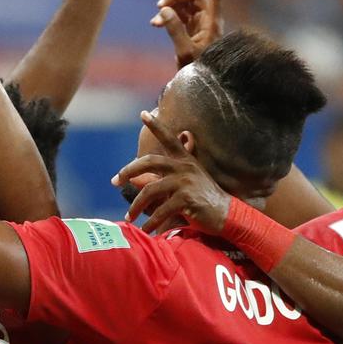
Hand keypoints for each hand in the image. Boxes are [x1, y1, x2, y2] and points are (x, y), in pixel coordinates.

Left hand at [111, 111, 230, 233]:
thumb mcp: (182, 184)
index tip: (142, 113)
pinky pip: (161, 210)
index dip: (156, 125)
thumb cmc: (202, 199)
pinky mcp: (187, 199)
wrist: (227, 215)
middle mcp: (184, 166)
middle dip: (128, 170)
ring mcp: (185, 181)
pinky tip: (147, 230)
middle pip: (149, 161)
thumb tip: (134, 180)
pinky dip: (151, 222)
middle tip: (115, 181)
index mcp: (184, 159)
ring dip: (136, 206)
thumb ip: (160, 179)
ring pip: (150, 190)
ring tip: (130, 217)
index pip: (169, 138)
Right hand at [152, 0, 222, 67]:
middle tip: (159, 6)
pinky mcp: (190, 31)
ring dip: (168, 7)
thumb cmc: (198, 72)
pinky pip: (178, 15)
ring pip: (184, 5)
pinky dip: (166, 16)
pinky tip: (155, 24)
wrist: (199, 88)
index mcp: (212, 23)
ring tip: (154, 20)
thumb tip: (164, 11)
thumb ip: (175, 30)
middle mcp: (208, 20)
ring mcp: (199, 25)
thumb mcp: (185, 52)